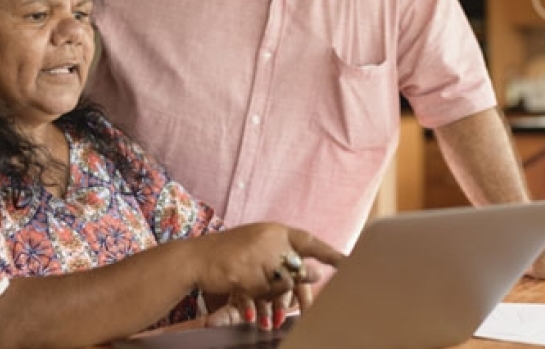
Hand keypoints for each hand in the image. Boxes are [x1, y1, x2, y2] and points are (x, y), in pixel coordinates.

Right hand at [190, 223, 342, 320]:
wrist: (196, 258)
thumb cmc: (229, 255)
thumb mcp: (258, 250)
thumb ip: (283, 258)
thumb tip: (313, 274)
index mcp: (274, 231)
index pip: (309, 241)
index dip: (330, 253)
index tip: (349, 264)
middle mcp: (268, 240)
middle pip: (297, 268)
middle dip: (303, 288)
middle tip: (311, 306)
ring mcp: (256, 257)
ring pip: (282, 284)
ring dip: (280, 301)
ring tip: (279, 313)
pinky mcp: (244, 274)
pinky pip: (262, 295)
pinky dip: (259, 305)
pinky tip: (256, 312)